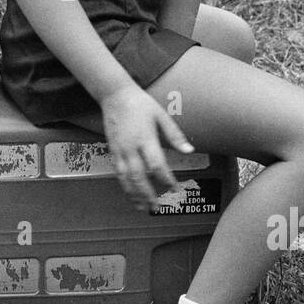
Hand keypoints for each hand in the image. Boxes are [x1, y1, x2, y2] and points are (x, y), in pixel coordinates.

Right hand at [100, 83, 193, 211]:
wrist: (115, 95)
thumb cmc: (141, 104)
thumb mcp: (161, 115)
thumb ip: (175, 135)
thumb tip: (190, 150)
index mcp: (145, 138)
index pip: (157, 165)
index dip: (166, 179)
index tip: (175, 188)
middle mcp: (131, 147)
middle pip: (139, 177)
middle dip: (147, 194)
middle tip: (156, 207)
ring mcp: (119, 150)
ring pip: (125, 178)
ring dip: (133, 195)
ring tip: (142, 207)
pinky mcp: (112, 150)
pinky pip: (118, 172)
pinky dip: (125, 185)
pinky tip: (130, 193)